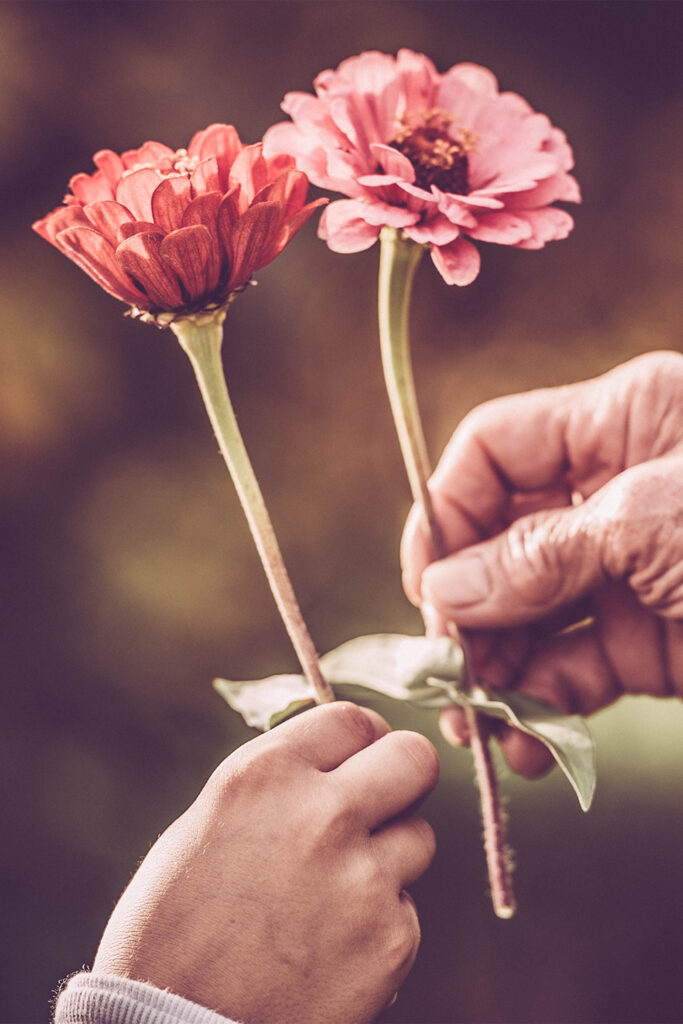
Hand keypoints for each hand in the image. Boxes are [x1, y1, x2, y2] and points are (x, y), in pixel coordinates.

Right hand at [92, 701, 438, 1023]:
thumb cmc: (174, 927)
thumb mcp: (209, 824)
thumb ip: (277, 784)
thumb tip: (331, 761)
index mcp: (265, 774)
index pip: (354, 718)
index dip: (363, 740)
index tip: (361, 759)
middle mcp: (322, 814)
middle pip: (414, 758)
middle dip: (403, 778)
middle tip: (384, 804)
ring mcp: (363, 878)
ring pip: (419, 837)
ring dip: (389, 858)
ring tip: (335, 895)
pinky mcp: (391, 940)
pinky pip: (405, 910)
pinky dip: (379, 925)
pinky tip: (331, 950)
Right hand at [401, 350, 682, 776]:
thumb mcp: (657, 519)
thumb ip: (542, 555)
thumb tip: (443, 595)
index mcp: (618, 423)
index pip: (494, 451)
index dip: (447, 510)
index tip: (428, 587)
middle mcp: (612, 493)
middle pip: (500, 541)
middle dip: (465, 608)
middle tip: (442, 676)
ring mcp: (629, 572)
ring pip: (529, 616)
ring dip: (495, 670)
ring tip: (475, 728)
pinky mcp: (652, 644)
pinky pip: (573, 673)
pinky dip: (544, 709)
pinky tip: (527, 745)